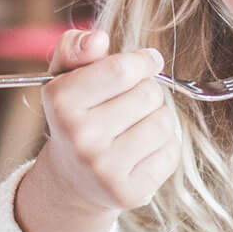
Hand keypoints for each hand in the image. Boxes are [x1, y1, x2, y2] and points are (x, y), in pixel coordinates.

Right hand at [13, 30, 180, 231]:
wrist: (72, 180)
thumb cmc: (75, 117)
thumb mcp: (65, 77)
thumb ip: (76, 48)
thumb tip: (98, 39)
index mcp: (61, 101)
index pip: (123, 69)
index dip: (143, 61)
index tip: (147, 62)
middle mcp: (79, 137)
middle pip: (148, 94)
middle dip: (146, 91)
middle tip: (129, 103)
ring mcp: (104, 168)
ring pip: (164, 122)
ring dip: (158, 118)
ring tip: (136, 126)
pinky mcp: (130, 192)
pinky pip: (171, 151)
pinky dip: (165, 146)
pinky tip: (142, 151)